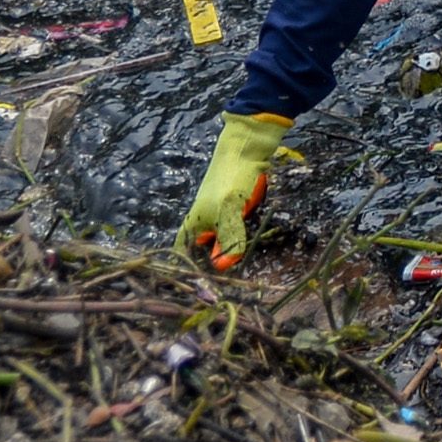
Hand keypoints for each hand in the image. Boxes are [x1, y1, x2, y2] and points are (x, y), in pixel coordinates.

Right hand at [182, 111, 292, 270]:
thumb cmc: (232, 179)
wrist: (248, 149)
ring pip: (226, 245)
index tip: (205, 292)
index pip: (185, 257)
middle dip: (219, 268)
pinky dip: (246, 240)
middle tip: (234, 286)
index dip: (192, 274)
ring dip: (235, 254)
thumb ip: (229, 237)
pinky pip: (240, 233)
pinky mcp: (237, 213)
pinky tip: (257, 248)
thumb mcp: (230, 210)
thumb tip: (225, 266)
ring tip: (246, 273)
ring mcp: (222, 218)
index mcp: (195, 225)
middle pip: (207, 255)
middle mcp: (205, 224)